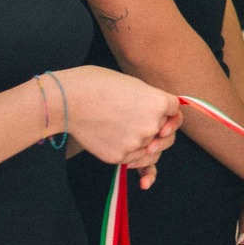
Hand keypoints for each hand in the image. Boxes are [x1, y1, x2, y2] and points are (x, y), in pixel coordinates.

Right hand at [60, 66, 181, 188]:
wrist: (68, 100)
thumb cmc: (96, 84)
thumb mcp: (132, 84)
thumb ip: (150, 101)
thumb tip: (160, 116)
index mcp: (159, 102)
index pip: (175, 111)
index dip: (169, 112)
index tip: (161, 113)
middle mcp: (153, 124)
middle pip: (167, 134)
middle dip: (162, 133)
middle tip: (149, 130)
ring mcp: (137, 143)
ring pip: (150, 150)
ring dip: (145, 146)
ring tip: (128, 135)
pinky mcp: (120, 157)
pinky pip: (132, 159)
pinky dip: (128, 154)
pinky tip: (115, 142)